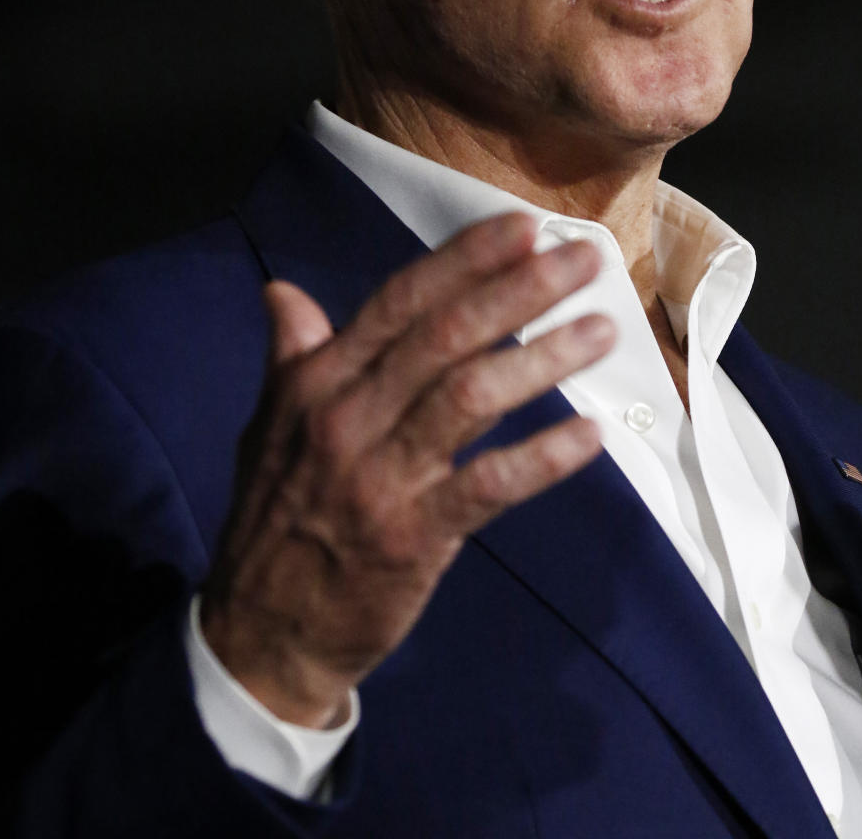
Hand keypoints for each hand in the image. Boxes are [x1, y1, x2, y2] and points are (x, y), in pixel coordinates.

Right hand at [201, 212, 613, 727]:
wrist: (261, 634)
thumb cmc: (276, 519)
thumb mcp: (268, 429)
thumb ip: (291, 358)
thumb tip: (283, 293)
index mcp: (317, 382)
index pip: (401, 301)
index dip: (466, 260)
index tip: (524, 227)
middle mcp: (347, 417)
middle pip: (446, 337)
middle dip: (521, 291)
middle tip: (585, 260)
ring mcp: (381, 478)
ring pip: (472, 398)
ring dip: (544, 360)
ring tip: (601, 330)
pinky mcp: (414, 538)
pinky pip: (488, 487)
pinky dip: (542, 459)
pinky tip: (591, 436)